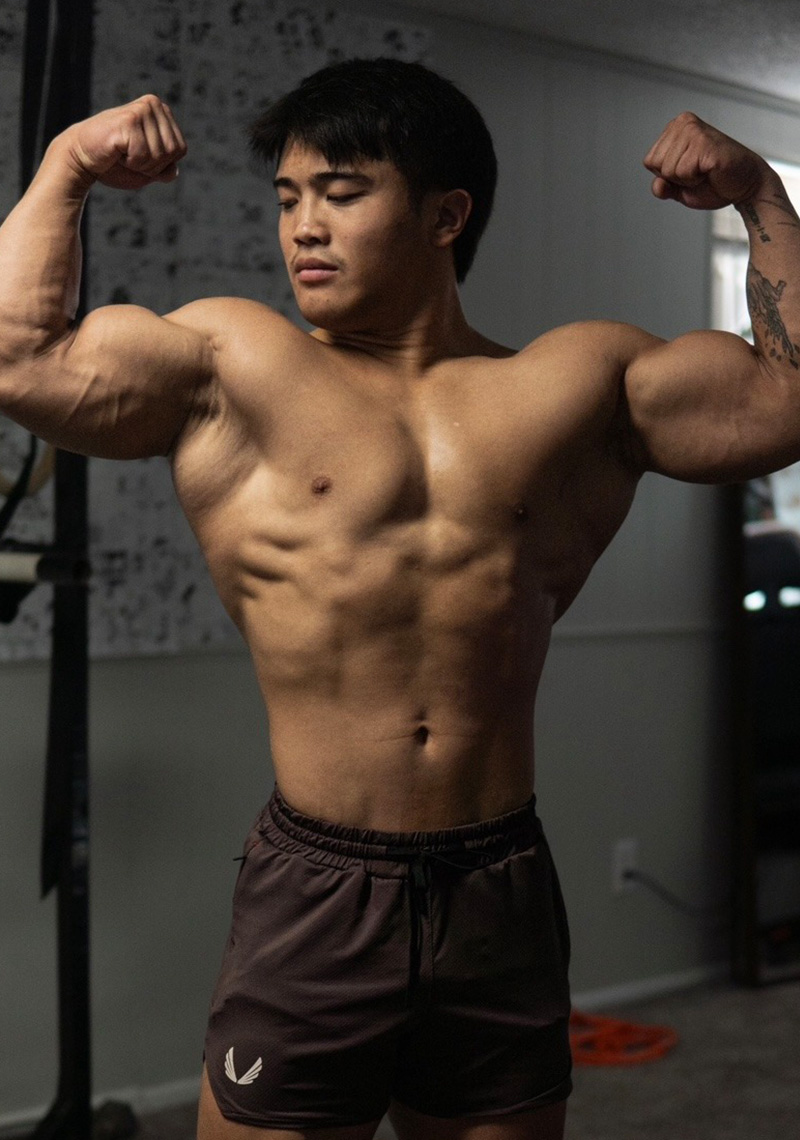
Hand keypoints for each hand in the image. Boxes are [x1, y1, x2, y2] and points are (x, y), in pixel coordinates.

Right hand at [58, 94, 186, 190]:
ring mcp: (141, 110)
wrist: (81, 157)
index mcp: (161, 110)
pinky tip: (116, 151)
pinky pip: (143, 156)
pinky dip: (131, 163)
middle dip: (152, 165)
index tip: (140, 156)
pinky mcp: (129, 120)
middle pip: (172, 152)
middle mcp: (153, 104)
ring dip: (140, 165)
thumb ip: (166, 169)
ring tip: (122, 152)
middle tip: (129, 156)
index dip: (162, 164)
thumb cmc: (114, 163)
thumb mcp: (147, 169)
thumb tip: (175, 171)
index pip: (180, 150)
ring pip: (159, 155)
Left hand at [644, 112, 769, 209]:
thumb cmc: (715, 182)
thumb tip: (657, 186)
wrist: (744, 185)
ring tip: (705, 171)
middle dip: (675, 178)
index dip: (667, 176)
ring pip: (668, 170)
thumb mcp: (680, 188)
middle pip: (656, 165)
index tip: (689, 171)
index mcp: (675, 129)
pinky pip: (682, 171)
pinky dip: (695, 179)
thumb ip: (663, 186)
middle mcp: (683, 123)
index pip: (649, 161)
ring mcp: (693, 130)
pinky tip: (710, 170)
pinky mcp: (704, 142)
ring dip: (686, 179)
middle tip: (699, 172)